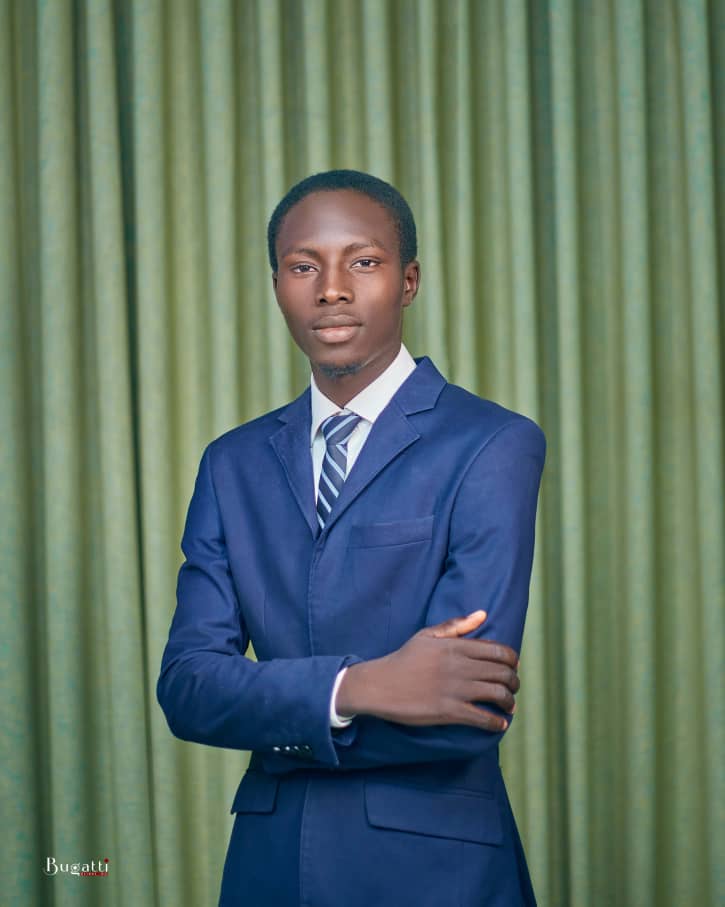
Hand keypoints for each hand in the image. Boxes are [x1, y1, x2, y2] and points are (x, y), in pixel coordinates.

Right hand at [336, 610, 519, 731]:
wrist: (380, 685)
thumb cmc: (404, 659)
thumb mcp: (427, 636)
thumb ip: (456, 625)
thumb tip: (483, 614)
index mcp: (456, 646)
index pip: (499, 650)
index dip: (512, 660)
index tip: (513, 667)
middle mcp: (459, 667)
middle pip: (502, 673)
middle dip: (514, 682)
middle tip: (513, 688)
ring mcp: (455, 689)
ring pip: (497, 695)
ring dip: (508, 702)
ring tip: (509, 706)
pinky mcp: (448, 711)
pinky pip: (482, 718)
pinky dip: (496, 723)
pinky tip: (499, 724)